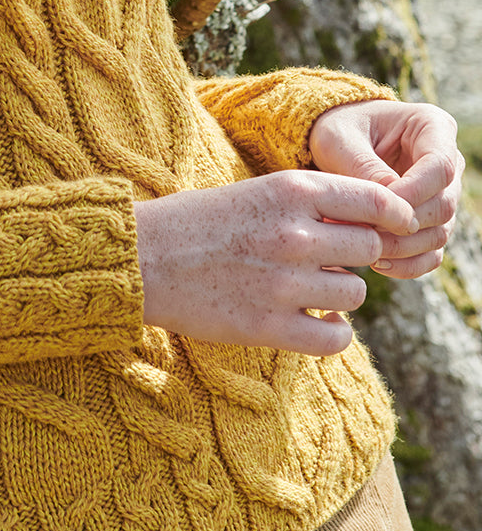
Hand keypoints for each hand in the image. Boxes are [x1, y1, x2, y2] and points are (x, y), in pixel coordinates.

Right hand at [133, 170, 417, 355]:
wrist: (137, 258)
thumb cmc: (191, 222)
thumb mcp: (250, 192)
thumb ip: (304, 204)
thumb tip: (360, 224)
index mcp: (288, 191)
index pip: (374, 200)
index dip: (392, 215)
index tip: (392, 227)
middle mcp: (293, 234)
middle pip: (368, 249)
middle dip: (353, 256)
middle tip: (327, 260)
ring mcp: (283, 283)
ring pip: (355, 293)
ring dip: (339, 294)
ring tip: (308, 290)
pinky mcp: (269, 327)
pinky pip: (336, 339)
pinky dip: (333, 333)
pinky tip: (314, 322)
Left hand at [309, 100, 462, 278]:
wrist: (332, 143)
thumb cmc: (334, 131)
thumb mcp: (338, 139)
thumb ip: (363, 167)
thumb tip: (390, 205)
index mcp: (431, 127)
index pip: (440, 167)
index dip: (413, 193)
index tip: (376, 208)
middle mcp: (447, 161)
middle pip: (444, 204)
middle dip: (405, 225)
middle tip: (364, 232)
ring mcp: (442, 194)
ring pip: (440, 232)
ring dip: (404, 247)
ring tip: (363, 249)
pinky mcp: (429, 221)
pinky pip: (431, 252)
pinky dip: (408, 264)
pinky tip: (377, 264)